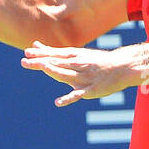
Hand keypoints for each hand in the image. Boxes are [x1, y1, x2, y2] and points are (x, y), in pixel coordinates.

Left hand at [20, 42, 141, 106]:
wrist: (123, 66)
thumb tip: (35, 46)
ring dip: (54, 71)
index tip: (26, 52)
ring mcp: (84, 78)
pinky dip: (68, 99)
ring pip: (66, 75)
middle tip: (24, 60)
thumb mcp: (76, 54)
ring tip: (42, 68)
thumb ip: (54, 52)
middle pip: (56, 63)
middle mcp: (77, 65)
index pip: (54, 54)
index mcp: (73, 57)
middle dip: (41, 62)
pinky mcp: (90, 90)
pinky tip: (58, 102)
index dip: (40, 54)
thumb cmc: (96, 61)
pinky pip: (77, 95)